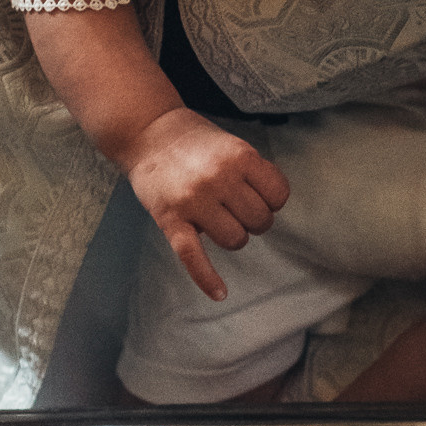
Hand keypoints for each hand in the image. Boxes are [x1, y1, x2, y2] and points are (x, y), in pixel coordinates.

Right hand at [125, 105, 290, 300]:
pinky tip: (220, 293)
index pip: (279, 195)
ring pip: (235, 240)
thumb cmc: (194, 140)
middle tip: (238, 208)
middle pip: (259, 220)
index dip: (272, 199)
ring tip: (220, 220)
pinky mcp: (171, 220)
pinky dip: (207, 278)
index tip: (258, 195)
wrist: (146, 132)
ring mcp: (193, 200)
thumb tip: (272, 204)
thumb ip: (253, 171)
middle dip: (254, 219)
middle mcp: (219, 178)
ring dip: (234, 235)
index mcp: (239, 156)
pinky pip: (193, 256)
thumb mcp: (232, 144)